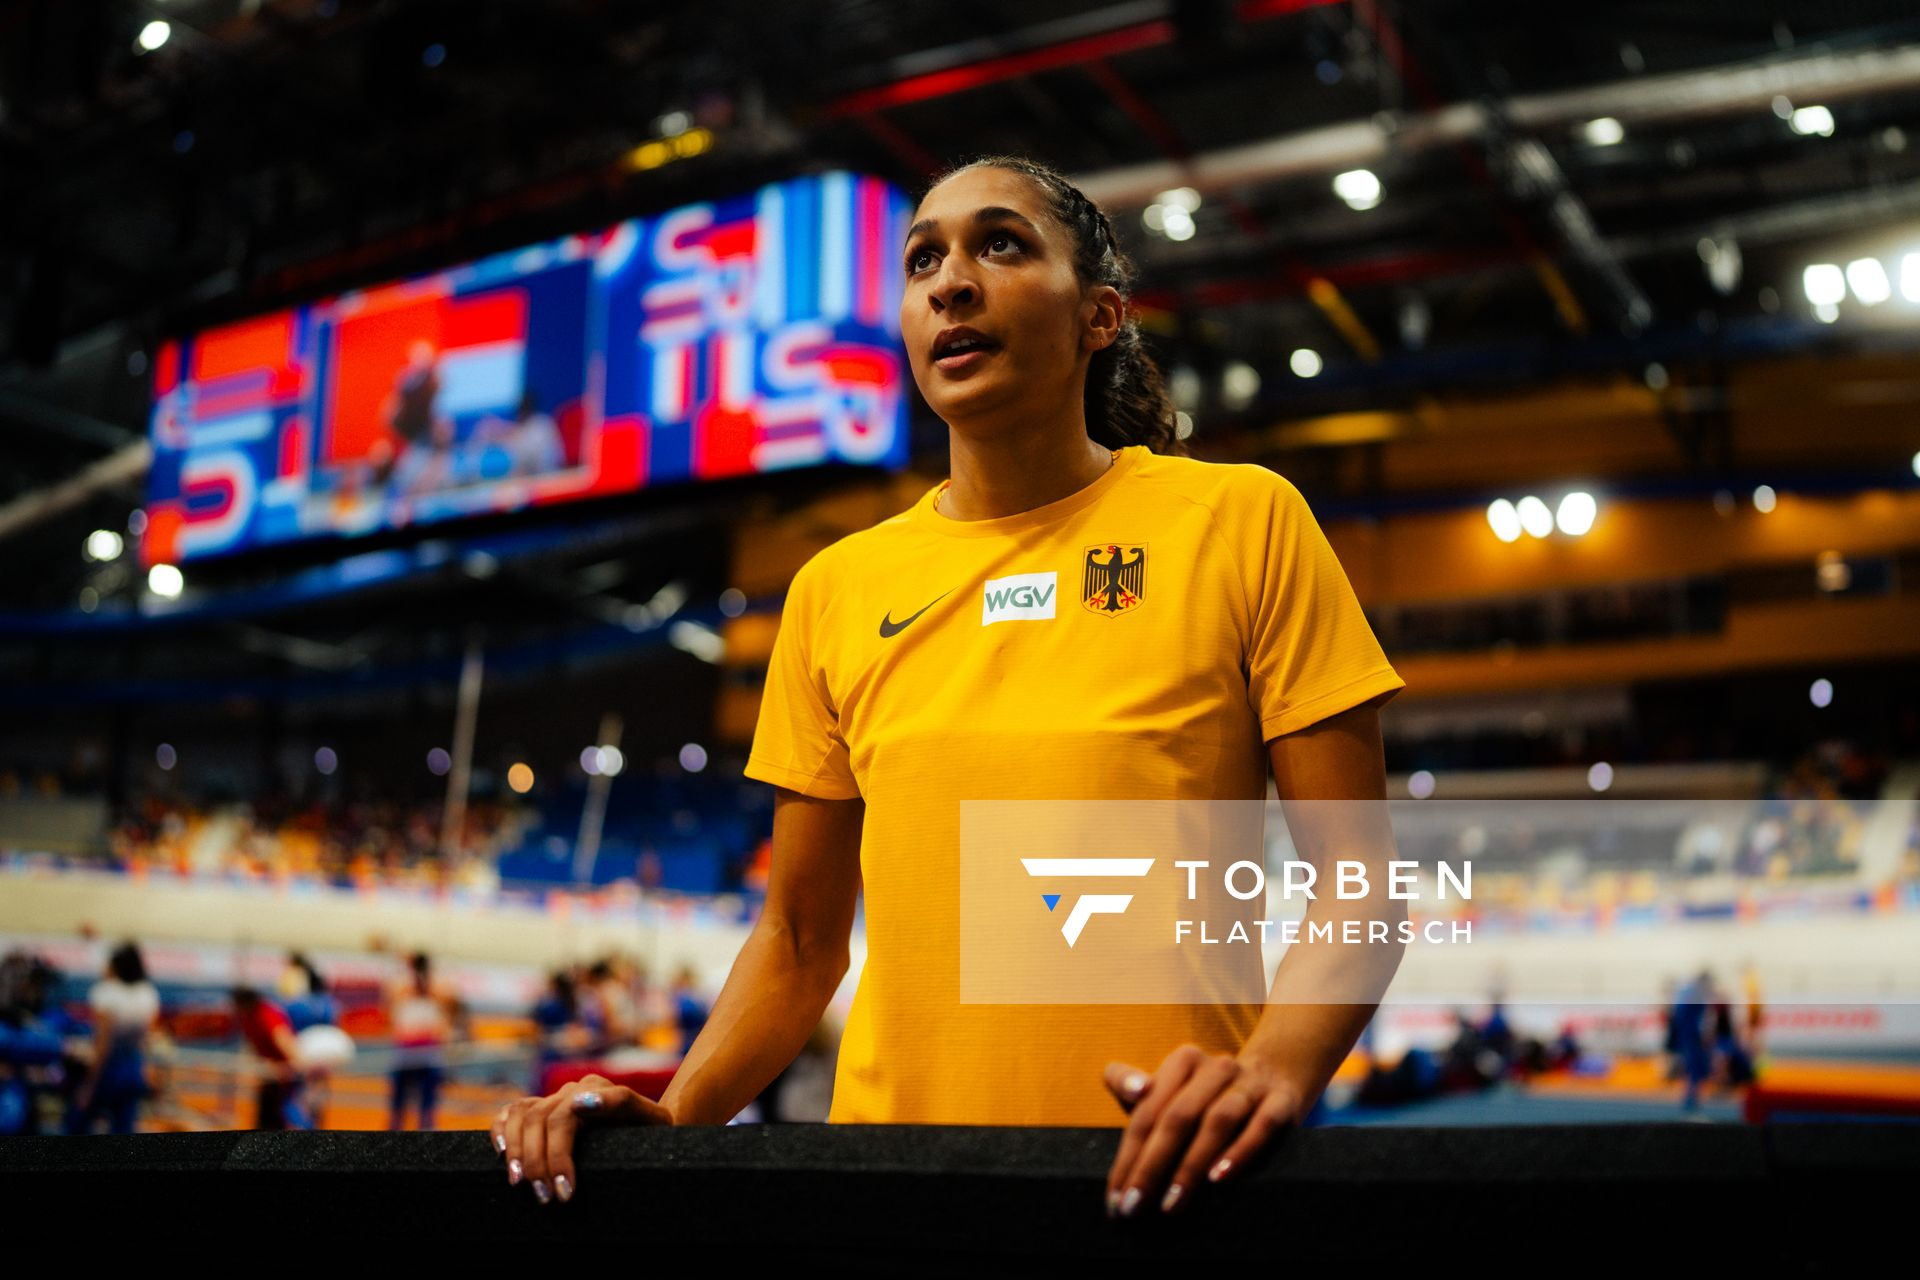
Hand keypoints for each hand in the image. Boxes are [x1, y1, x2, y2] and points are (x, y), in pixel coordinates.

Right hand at [491, 1075, 673, 1205]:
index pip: (567, 1115)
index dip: (560, 1154)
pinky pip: (511, 1113)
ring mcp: (553, 1099)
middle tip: (547, 1198)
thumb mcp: (651, 1119)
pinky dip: (500, 1130)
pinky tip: (500, 1154)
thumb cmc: (651, 1130)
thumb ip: (622, 1103)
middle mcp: (572, 1090)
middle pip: (541, 1119)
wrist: (646, 1129)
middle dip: (540, 1162)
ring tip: (521, 1186)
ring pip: (522, 1116)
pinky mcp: (539, 1111)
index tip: (565, 1190)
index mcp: (597, 1087)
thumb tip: (581, 1102)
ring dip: (516, 1152)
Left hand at [1102, 1045, 1302, 1217]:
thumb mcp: (1166, 1085)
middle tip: (1135, 1206)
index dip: (1129, 1155)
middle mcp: (1217, 1068)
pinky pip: (1262, 1125)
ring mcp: (1251, 1084)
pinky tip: (1219, 1178)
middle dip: (1152, 1166)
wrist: (1274, 1076)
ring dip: (1191, 1165)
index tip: (1116, 1197)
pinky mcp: (1281, 1101)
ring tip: (1171, 1202)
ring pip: (1218, 1121)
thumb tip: (1133, 1090)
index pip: (1148, 1111)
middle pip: (1178, 1117)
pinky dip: (1240, 1152)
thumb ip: (1127, 1082)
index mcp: (1183, 1062)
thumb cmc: (1204, 1094)